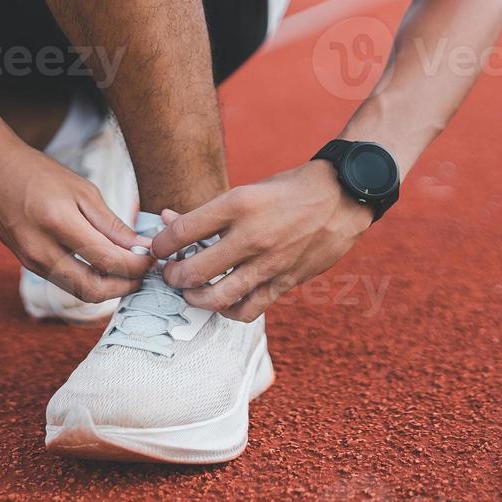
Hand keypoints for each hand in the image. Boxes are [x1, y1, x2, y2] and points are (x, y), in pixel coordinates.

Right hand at [0, 139, 148, 302]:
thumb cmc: (38, 173)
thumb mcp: (82, 190)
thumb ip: (111, 224)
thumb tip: (140, 249)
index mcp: (58, 222)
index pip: (108, 260)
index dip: (136, 265)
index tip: (152, 257)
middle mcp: (42, 249)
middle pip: (93, 289)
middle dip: (124, 287)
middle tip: (143, 272)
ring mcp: (32, 261)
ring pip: (78, 291)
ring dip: (108, 288)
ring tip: (127, 270)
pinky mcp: (27, 264)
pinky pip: (65, 283)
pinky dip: (89, 280)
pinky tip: (103, 267)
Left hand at [149, 160, 373, 320]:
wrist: (343, 196)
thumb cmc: (290, 190)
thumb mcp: (247, 190)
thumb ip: (208, 212)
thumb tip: (166, 219)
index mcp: (238, 204)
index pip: (182, 232)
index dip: (160, 244)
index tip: (158, 248)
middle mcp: (251, 235)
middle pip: (192, 271)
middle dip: (172, 276)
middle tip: (170, 273)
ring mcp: (269, 262)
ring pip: (217, 297)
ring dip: (195, 298)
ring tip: (191, 291)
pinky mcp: (286, 281)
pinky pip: (249, 309)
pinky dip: (229, 311)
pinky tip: (224, 301)